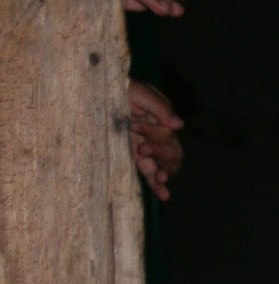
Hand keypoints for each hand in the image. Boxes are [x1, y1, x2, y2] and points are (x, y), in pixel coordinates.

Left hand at [128, 79, 184, 199]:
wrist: (93, 94)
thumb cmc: (116, 88)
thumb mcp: (139, 92)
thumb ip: (160, 108)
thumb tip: (179, 126)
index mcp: (160, 118)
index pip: (168, 134)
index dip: (155, 133)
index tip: (135, 124)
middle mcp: (155, 134)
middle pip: (172, 152)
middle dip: (160, 152)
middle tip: (142, 148)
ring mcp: (145, 147)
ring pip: (164, 166)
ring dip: (164, 172)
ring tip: (161, 178)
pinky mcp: (133, 157)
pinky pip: (149, 173)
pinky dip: (156, 184)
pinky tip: (163, 195)